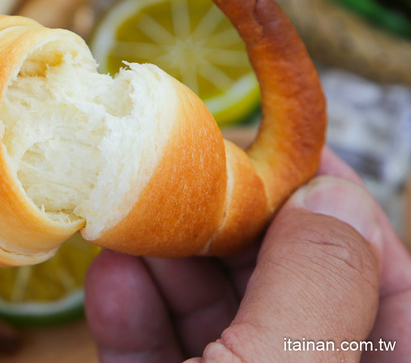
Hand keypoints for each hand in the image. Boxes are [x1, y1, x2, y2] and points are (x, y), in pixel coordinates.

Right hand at [85, 148, 410, 361]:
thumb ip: (315, 284)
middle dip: (233, 230)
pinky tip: (111, 279)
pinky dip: (133, 316)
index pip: (390, 286)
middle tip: (188, 175)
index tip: (290, 151)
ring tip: (131, 219)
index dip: (343, 211)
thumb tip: (330, 194)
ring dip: (169, 266)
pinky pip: (160, 353)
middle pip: (288, 290)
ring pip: (217, 320)